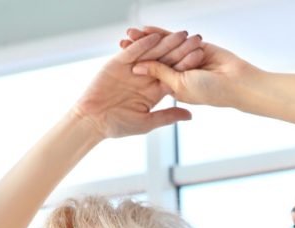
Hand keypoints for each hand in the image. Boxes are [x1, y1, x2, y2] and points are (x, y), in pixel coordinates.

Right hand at [73, 30, 202, 137]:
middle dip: (181, 50)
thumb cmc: (117, 126)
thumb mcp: (146, 122)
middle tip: (196, 39)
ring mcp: (131, 68)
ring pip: (151, 53)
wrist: (93, 121)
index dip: (187, 66)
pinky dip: (142, 44)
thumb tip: (190, 115)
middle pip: (166, 60)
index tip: (201, 57)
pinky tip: (154, 37)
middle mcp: (145, 77)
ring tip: (180, 35)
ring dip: (165, 43)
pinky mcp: (118, 63)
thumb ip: (167, 116)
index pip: (173, 75)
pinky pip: (132, 51)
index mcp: (154, 91)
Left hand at [122, 27, 256, 108]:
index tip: (117, 67)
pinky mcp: (192, 46)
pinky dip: (159, 34)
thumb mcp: (178, 85)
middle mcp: (175, 74)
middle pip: (152, 61)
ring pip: (160, 49)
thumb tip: (138, 67)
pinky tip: (145, 29)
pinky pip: (172, 39)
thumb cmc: (209, 91)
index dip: (134, 71)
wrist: (234, 82)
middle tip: (119, 44)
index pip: (149, 77)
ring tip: (128, 34)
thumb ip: (160, 74)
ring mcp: (183, 60)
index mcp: (170, 88)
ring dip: (144, 41)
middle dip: (135, 53)